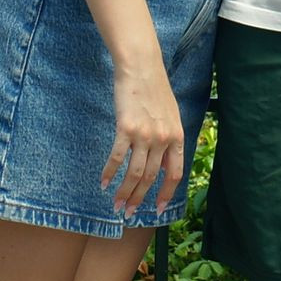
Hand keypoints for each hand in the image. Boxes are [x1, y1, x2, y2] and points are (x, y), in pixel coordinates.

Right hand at [105, 55, 188, 212]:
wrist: (141, 67)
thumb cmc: (154, 90)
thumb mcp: (170, 115)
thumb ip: (168, 139)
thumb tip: (162, 164)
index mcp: (176, 137)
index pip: (174, 174)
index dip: (166, 194)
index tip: (157, 210)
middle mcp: (163, 139)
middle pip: (151, 178)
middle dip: (140, 199)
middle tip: (129, 213)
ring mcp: (145, 134)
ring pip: (135, 173)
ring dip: (124, 192)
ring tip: (116, 205)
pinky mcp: (126, 128)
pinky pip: (117, 158)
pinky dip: (109, 172)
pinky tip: (103, 183)